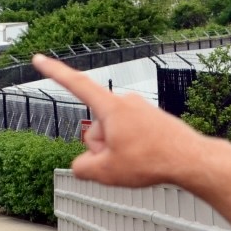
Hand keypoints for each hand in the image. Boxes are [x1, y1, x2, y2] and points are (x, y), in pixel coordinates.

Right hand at [33, 55, 207, 188]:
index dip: (54, 72)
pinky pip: (128, 135)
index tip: (38, 58)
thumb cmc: (152, 161)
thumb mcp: (105, 172)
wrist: (192, 160)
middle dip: (100, 147)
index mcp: (111, 107)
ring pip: (112, 134)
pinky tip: (147, 158)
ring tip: (139, 161)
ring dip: (117, 150)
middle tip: (123, 161)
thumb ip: (82, 168)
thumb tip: (82, 165)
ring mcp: (139, 109)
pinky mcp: (151, 119)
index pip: (76, 84)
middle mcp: (125, 102)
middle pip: (94, 128)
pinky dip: (131, 149)